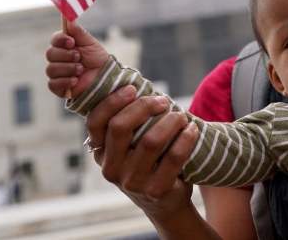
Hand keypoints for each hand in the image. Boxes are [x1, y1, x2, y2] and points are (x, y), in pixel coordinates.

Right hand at [45, 20, 109, 97]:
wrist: (104, 77)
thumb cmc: (97, 58)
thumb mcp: (90, 43)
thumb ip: (78, 32)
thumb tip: (68, 19)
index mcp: (64, 46)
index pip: (54, 40)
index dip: (60, 40)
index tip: (71, 42)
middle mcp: (58, 58)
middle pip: (50, 54)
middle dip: (66, 55)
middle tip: (79, 57)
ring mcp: (57, 73)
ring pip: (51, 69)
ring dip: (68, 68)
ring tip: (81, 69)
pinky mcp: (58, 87)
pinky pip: (53, 84)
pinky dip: (65, 81)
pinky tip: (76, 80)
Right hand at [86, 86, 201, 222]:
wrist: (165, 203)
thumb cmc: (148, 164)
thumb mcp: (129, 148)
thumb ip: (127, 124)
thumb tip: (137, 84)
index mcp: (101, 153)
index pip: (95, 122)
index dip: (113, 101)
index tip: (133, 88)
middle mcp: (111, 169)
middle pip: (120, 127)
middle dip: (144, 106)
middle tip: (163, 101)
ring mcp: (132, 182)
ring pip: (150, 141)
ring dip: (170, 121)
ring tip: (181, 116)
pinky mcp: (156, 191)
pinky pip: (173, 157)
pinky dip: (185, 139)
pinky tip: (192, 130)